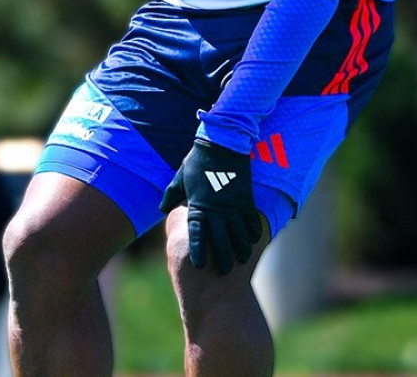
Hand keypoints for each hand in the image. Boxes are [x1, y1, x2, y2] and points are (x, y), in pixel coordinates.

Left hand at [160, 139, 262, 274]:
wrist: (221, 144)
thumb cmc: (197, 161)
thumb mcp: (180, 178)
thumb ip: (171, 195)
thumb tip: (162, 209)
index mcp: (198, 205)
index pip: (197, 233)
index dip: (198, 249)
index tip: (199, 265)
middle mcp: (216, 209)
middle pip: (220, 238)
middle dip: (222, 256)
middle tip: (224, 272)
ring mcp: (233, 204)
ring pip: (238, 232)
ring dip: (240, 248)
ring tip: (241, 261)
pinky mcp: (245, 198)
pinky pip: (251, 218)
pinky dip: (252, 231)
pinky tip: (253, 241)